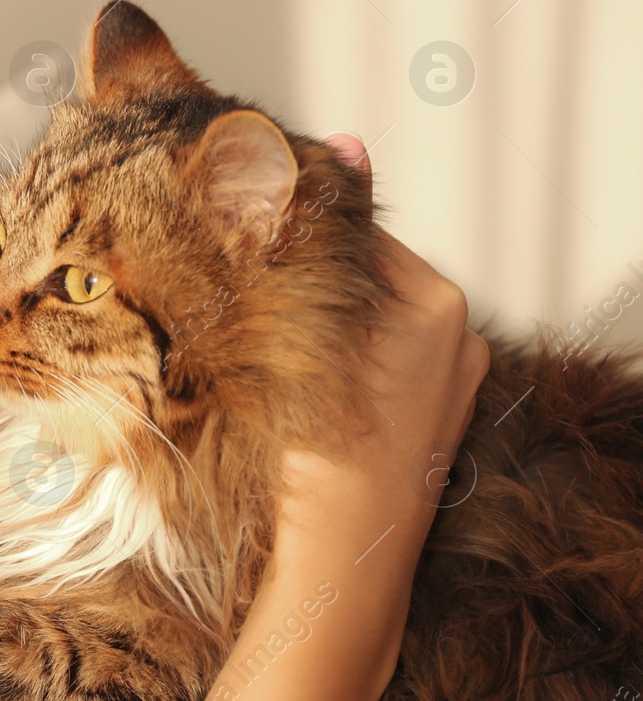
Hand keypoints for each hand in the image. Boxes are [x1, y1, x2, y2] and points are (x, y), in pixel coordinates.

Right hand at [276, 133, 490, 579]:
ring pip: (362, 324)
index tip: (247, 225)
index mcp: (437, 307)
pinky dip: (335, 362)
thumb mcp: (312, 323)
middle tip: (245, 285)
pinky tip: (294, 378)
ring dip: (315, 320)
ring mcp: (444, 386)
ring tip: (263, 333)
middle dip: (306, 279)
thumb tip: (347, 142)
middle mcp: (455, 340)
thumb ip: (325, 236)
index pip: (356, 235)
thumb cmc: (321, 450)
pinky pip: (373, 367)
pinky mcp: (424, 424)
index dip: (293, 231)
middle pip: (361, 280)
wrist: (338, 557)